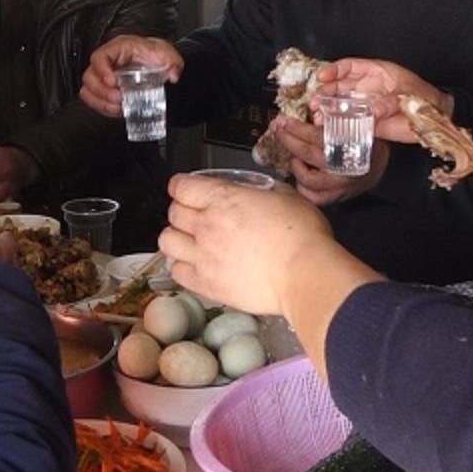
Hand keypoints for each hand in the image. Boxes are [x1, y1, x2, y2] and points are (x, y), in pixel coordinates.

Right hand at [79, 35, 183, 116]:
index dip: (101, 70)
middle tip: (119, 99)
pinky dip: (103, 108)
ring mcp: (103, 77)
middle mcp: (107, 62)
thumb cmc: (156, 56)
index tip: (112, 82)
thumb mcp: (168, 55)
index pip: (99, 56)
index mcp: (118, 49)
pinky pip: (93, 101)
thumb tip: (173, 75)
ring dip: (101, 102)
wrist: (156, 64)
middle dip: (102, 92)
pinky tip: (117, 110)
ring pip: (87, 90)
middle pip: (89, 76)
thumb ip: (174, 63)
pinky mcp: (104, 90)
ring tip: (119, 107)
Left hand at [160, 171, 336, 315]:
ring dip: (177, 238)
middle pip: (173, 213)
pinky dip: (183, 268)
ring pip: (167, 242)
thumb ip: (266, 192)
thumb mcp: (287, 197)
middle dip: (181, 210)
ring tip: (190, 241)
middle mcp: (207, 226)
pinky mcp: (207, 285)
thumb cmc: (302, 237)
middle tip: (193, 215)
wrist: (305, 275)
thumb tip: (262, 194)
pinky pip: (178, 273)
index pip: (181, 187)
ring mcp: (204, 257)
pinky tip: (197, 266)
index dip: (181, 186)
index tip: (185, 189)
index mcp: (223, 199)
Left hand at [272, 114, 386, 205]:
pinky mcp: (337, 197)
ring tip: (296, 155)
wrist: (378, 162)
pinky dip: (303, 186)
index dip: (296, 127)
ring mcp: (341, 186)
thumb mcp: (355, 121)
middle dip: (288, 139)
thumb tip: (310, 111)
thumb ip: (335, 116)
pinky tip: (303, 173)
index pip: (316, 136)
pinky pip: (313, 197)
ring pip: (307, 180)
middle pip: (307, 153)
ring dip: (296, 164)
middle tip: (278, 129)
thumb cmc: (365, 138)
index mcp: (351, 146)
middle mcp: (345, 168)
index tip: (282, 120)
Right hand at [317, 57, 449, 143]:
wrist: (435, 118)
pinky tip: (327, 128)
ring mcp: (365, 105)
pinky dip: (337, 125)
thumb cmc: (424, 98)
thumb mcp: (408, 95)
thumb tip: (372, 111)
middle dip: (325, 93)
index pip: (349, 67)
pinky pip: (349, 123)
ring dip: (327, 109)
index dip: (334, 70)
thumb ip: (390, 102)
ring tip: (317, 117)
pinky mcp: (368, 123)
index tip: (323, 77)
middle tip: (315, 102)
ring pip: (340, 104)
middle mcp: (367, 88)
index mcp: (376, 73)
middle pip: (339, 87)